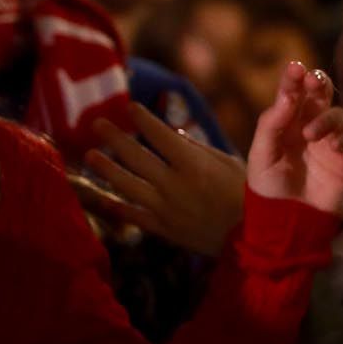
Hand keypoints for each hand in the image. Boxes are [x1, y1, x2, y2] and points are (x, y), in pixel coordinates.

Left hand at [86, 104, 246, 256]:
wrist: (252, 238)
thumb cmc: (246, 194)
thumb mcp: (228, 163)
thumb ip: (197, 148)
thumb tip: (172, 134)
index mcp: (194, 165)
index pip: (161, 135)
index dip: (144, 119)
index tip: (129, 106)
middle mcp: (175, 185)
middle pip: (137, 157)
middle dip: (115, 138)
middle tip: (97, 123)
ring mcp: (166, 209)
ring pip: (128, 186)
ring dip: (107, 169)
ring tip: (90, 155)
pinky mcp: (164, 229)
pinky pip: (134, 216)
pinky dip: (116, 207)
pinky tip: (102, 197)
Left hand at [247, 61, 342, 215]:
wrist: (287, 222)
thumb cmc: (270, 187)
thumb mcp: (261, 154)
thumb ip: (272, 123)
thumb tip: (289, 95)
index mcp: (288, 121)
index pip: (294, 92)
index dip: (295, 78)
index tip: (295, 68)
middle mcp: (312, 125)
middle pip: (322, 94)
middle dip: (319, 83)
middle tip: (312, 81)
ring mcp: (332, 141)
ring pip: (339, 115)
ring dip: (327, 118)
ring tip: (310, 135)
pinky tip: (336, 147)